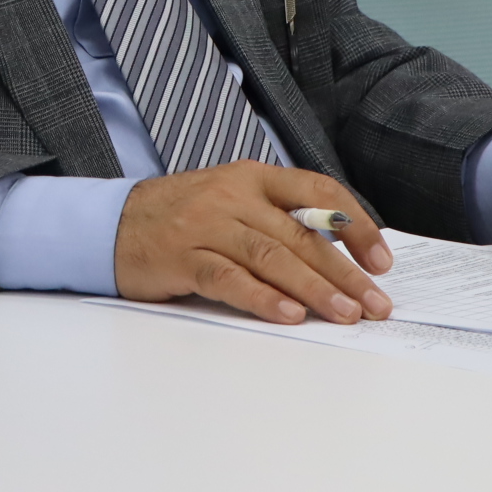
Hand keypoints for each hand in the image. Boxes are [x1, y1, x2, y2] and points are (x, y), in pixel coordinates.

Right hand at [115, 161, 393, 325]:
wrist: (110, 223)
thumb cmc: (180, 218)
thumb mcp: (231, 202)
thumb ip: (277, 221)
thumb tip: (338, 258)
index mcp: (251, 176)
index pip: (318, 191)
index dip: (356, 224)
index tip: (382, 261)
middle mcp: (232, 195)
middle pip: (300, 233)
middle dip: (345, 271)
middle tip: (376, 303)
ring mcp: (205, 225)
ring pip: (271, 256)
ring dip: (314, 289)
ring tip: (346, 314)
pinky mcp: (181, 258)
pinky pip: (229, 279)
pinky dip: (263, 298)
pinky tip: (290, 315)